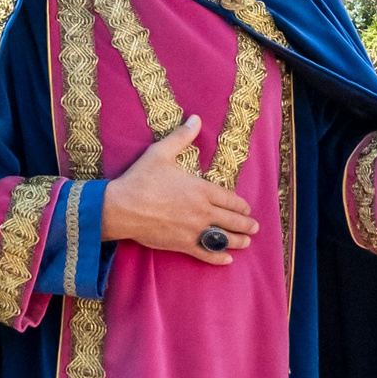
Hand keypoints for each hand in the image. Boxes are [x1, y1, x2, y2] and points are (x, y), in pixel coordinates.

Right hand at [99, 116, 259, 265]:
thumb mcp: (161, 152)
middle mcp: (202, 211)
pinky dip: (218, 257)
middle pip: (231, 219)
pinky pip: (206, 253)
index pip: (230, 198)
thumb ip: (182, 137)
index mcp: (201, 189)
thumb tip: (196, 118)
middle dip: (245, 224)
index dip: (240, 204)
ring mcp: (194, 229)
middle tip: (254, 227)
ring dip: (237, 241)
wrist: (122, 208)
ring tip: (246, 242)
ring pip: (223, 238)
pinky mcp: (182, 244)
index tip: (246, 208)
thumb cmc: (141, 179)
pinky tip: (227, 259)